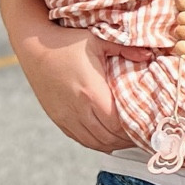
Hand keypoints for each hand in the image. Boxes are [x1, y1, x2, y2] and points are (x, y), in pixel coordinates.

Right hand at [18, 25, 140, 152]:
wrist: (34, 46)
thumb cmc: (68, 42)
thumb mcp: (98, 41)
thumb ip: (125, 49)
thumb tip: (149, 55)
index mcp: (91, 93)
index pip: (118, 124)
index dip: (135, 129)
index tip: (148, 126)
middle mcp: (78, 109)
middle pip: (109, 137)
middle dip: (128, 139)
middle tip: (143, 134)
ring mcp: (66, 117)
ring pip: (95, 143)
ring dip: (113, 143)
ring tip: (128, 138)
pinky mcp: (58, 118)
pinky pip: (81, 139)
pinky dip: (97, 142)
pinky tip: (108, 137)